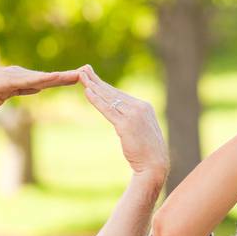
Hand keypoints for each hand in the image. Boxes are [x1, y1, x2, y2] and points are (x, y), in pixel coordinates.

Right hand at [0, 65, 78, 111]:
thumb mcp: (4, 96)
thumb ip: (19, 91)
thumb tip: (35, 88)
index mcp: (19, 80)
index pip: (45, 81)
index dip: (62, 80)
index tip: (78, 80)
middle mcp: (19, 75)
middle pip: (48, 76)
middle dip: (67, 76)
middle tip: (87, 73)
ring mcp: (14, 76)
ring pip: (42, 76)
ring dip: (59, 76)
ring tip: (77, 75)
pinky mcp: (7, 80)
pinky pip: (29, 80)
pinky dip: (43, 79)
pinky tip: (54, 79)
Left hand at [78, 64, 168, 181]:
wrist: (155, 166)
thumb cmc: (148, 154)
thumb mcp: (141, 132)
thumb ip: (132, 122)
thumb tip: (122, 121)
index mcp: (145, 107)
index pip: (121, 94)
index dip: (105, 86)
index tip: (94, 79)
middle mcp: (140, 107)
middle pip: (113, 92)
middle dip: (97, 80)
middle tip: (83, 69)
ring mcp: (133, 115)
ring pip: (109, 98)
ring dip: (93, 86)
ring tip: (81, 76)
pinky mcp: (126, 125)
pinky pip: (108, 109)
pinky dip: (96, 100)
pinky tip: (87, 92)